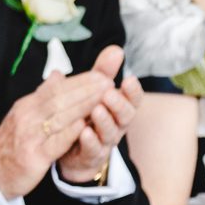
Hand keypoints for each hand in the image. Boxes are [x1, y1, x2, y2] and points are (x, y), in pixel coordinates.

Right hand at [0, 54, 118, 198]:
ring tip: (104, 98)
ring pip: (58, 117)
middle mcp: (26, 117)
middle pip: (58, 99)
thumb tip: (58, 75)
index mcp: (26, 107)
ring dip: (83, 106)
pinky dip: (69, 133)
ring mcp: (28, 136)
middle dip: (85, 89)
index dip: (79, 81)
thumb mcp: (23, 116)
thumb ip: (43, 96)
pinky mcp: (32, 157)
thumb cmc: (12, 145)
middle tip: (107, 81)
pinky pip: (53, 143)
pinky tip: (84, 125)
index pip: (55, 89)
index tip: (101, 75)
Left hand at [56, 46, 141, 185]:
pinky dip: (90, 141)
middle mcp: (116, 125)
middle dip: (119, 104)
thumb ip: (103, 72)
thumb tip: (115, 49)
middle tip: (109, 93)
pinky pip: (93, 149)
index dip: (132, 91)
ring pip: (110, 133)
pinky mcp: (92, 156)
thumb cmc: (87, 116)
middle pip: (125, 116)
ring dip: (104, 121)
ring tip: (96, 110)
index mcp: (117, 109)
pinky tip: (84, 131)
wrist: (71, 150)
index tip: (129, 79)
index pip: (131, 99)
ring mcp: (105, 142)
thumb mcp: (93, 92)